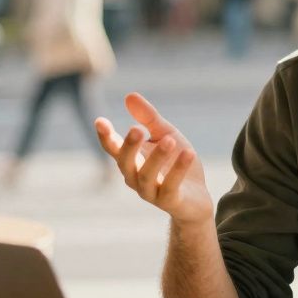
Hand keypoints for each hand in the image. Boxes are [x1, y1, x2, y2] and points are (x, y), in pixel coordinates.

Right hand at [95, 92, 213, 224]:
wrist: (196, 198)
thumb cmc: (175, 162)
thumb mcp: (166, 135)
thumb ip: (148, 118)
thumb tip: (129, 96)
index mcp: (131, 160)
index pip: (113, 148)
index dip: (106, 136)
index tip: (100, 121)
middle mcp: (135, 178)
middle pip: (126, 163)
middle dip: (129, 147)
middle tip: (136, 129)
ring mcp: (151, 192)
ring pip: (147, 176)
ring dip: (157, 158)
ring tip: (169, 141)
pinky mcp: (170, 201)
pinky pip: (171, 187)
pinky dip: (178, 170)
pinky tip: (189, 153)